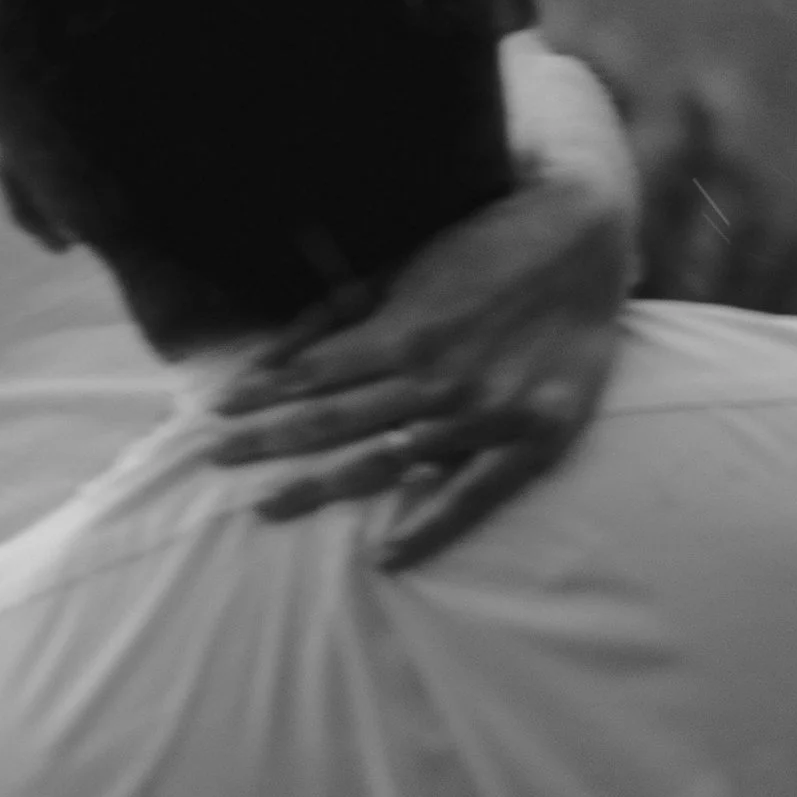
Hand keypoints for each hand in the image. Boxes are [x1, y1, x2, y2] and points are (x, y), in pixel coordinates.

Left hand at [207, 178, 632, 571]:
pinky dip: (429, 528)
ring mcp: (485, 414)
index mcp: (401, 334)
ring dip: (320, 487)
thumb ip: (331, 317)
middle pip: (333, 426)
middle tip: (213, 463)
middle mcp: (436, 380)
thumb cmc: (481, 249)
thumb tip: (266, 361)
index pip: (309, 380)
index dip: (257, 402)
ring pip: (386, 464)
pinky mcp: (533, 438)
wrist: (583, 241)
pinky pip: (473, 495)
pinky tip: (385, 556)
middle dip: (266, 444)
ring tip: (264, 509)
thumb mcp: (400, 270)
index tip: (213, 419)